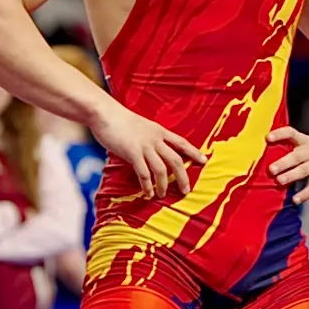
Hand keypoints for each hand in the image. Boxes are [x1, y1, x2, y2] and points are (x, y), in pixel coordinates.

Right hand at [90, 103, 206, 198]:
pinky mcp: (132, 152)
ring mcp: (144, 146)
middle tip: (186, 190)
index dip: (194, 152)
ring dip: (163, 184)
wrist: (104, 113)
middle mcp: (155, 138)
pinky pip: (144, 173)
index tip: (204, 160)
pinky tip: (147, 192)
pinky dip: (147, 185)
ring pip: (161, 169)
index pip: (181, 142)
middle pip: (176, 160)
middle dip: (183, 177)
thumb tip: (152, 151)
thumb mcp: (141, 126)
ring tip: (162, 195)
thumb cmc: (119, 120)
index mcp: (159, 131)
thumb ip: (149, 138)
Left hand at [266, 127, 308, 204]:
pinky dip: (305, 194)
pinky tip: (295, 199)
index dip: (279, 134)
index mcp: (303, 140)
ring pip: (304, 170)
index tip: (267, 138)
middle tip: (271, 169)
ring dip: (291, 175)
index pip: (291, 133)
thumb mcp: (301, 142)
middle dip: (283, 162)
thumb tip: (259, 158)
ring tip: (280, 181)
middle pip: (297, 155)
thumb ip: (286, 147)